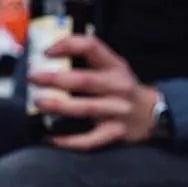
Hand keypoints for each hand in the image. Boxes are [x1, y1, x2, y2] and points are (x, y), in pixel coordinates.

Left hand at [29, 33, 161, 150]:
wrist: (153, 114)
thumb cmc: (123, 88)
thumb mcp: (113, 68)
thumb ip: (89, 62)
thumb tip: (48, 58)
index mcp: (114, 65)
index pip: (92, 46)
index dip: (68, 45)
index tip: (46, 51)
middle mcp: (117, 86)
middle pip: (84, 80)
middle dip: (56, 78)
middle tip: (34, 77)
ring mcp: (117, 111)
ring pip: (85, 108)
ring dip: (59, 106)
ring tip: (38, 102)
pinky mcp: (114, 133)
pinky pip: (89, 140)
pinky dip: (68, 141)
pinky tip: (50, 139)